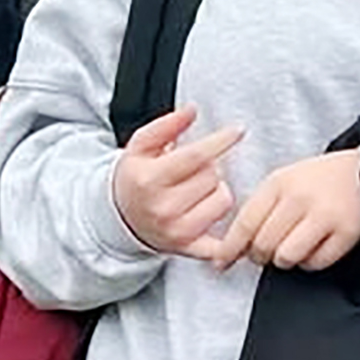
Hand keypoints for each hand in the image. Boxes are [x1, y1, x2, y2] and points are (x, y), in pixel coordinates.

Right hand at [111, 107, 244, 257]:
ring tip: (198, 191)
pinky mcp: (188, 249)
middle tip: (193, 171)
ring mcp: (177, 231)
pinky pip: (224, 239)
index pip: (196, 156)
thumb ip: (165, 126)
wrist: (121, 218)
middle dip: (209, 168)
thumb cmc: (136, 178)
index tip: (238, 130)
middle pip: (213, 176)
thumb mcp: (139, 148)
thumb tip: (191, 110)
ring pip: (224, 200)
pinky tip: (226, 226)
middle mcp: (162, 208)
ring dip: (217, 192)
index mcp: (148, 180)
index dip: (221, 140)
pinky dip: (230, 233)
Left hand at [207, 148, 359, 273]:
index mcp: (278, 183)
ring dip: (285, 260)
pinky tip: (314, 249)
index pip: (244, 223)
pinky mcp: (348, 231)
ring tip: (292, 249)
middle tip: (267, 253)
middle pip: (262, 245)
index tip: (221, 263)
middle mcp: (299, 198)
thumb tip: (230, 249)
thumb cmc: (320, 181)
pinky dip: (311, 263)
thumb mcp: (285, 182)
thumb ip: (259, 211)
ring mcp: (325, 215)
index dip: (229, 248)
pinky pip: (316, 263)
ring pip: (286, 256)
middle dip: (260, 256)